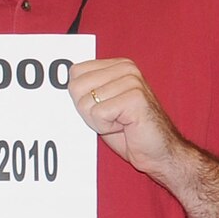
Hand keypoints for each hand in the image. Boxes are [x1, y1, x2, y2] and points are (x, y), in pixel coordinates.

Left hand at [67, 56, 187, 179]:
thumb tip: (61, 84)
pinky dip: (105, 127)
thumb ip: (85, 90)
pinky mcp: (135, 98)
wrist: (157, 152)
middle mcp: (126, 68)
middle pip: (76, 87)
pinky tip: (124, 127)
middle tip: (111, 118)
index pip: (75, 73)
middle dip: (87, 110)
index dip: (81, 98)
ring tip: (119, 122)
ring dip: (98, 121)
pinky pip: (98, 114)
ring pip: (86, 103)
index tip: (102, 108)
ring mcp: (132, 81)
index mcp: (117, 65)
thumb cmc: (128, 131)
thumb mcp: (101, 104)